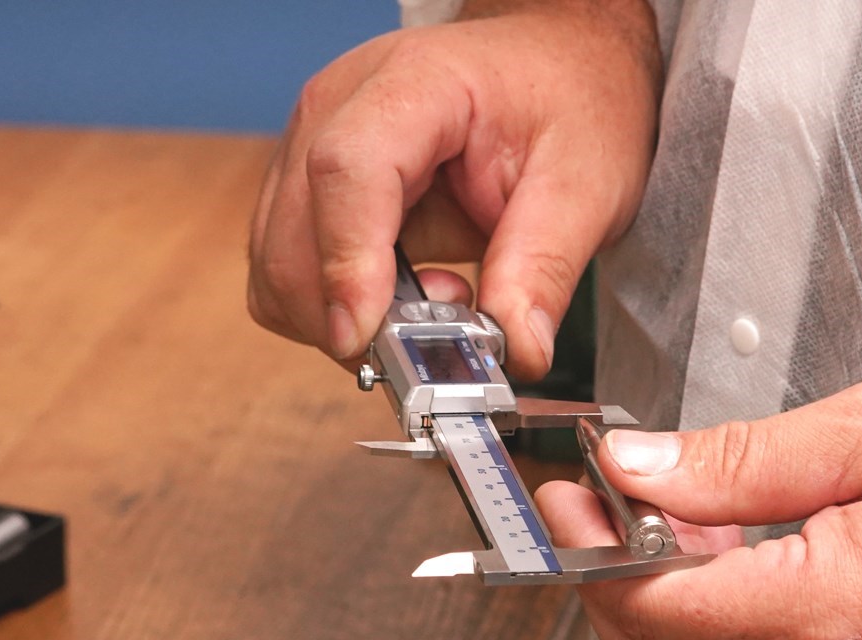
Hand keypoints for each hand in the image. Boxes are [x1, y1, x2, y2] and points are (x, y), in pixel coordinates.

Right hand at [246, 2, 659, 378]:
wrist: (551, 66)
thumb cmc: (566, 102)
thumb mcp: (584, 183)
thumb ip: (545, 267)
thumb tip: (518, 352)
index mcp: (412, 85)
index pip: (347, 170)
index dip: (347, 262)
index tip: (365, 335)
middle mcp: (336, 108)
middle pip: (293, 236)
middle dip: (348, 316)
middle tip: (439, 331)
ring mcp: (309, 146)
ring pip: (276, 268)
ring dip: (341, 317)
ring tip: (433, 299)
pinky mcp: (306, 190)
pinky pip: (287, 274)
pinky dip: (333, 309)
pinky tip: (401, 293)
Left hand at [535, 362, 861, 639]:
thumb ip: (731, 464)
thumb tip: (632, 473)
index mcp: (822, 621)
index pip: (649, 611)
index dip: (590, 552)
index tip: (569, 494)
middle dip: (613, 590)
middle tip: (605, 508)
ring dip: (674, 615)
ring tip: (682, 520)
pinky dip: (734, 635)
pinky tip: (746, 561)